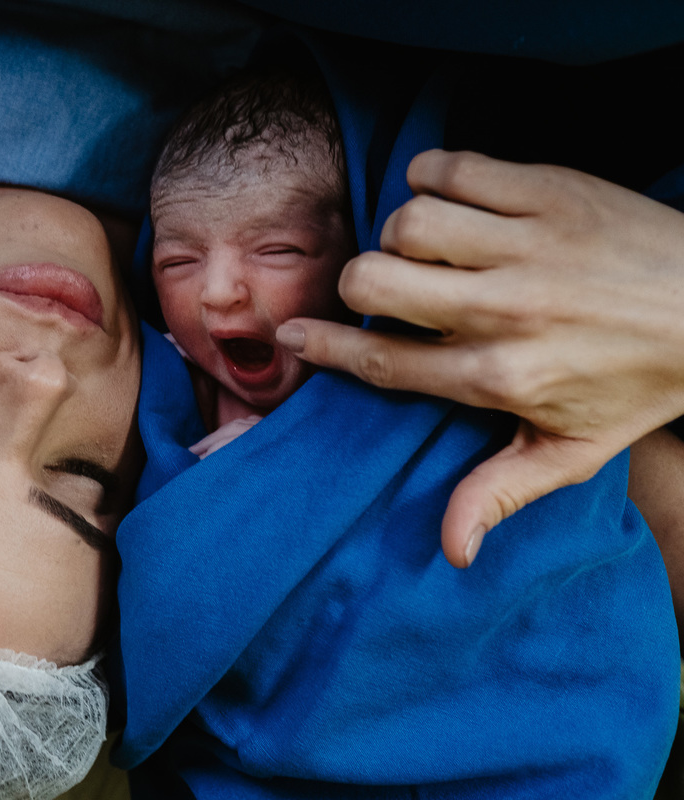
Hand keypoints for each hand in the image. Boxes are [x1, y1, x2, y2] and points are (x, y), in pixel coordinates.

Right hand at [276, 149, 683, 566]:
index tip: (294, 334)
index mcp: (500, 377)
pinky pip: (452, 168)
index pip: (382, 361)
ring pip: (408, 221)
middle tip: (384, 290)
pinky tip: (445, 197)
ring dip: (402, 232)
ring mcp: (527, 246)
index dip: (324, 346)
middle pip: (374, 282)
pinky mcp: (549, 190)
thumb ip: (499, 493)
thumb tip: (450, 551)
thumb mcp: (573, 451)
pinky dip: (432, 176)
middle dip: (359, 285)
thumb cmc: (641, 381)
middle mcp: (504, 310)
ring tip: (426, 247)